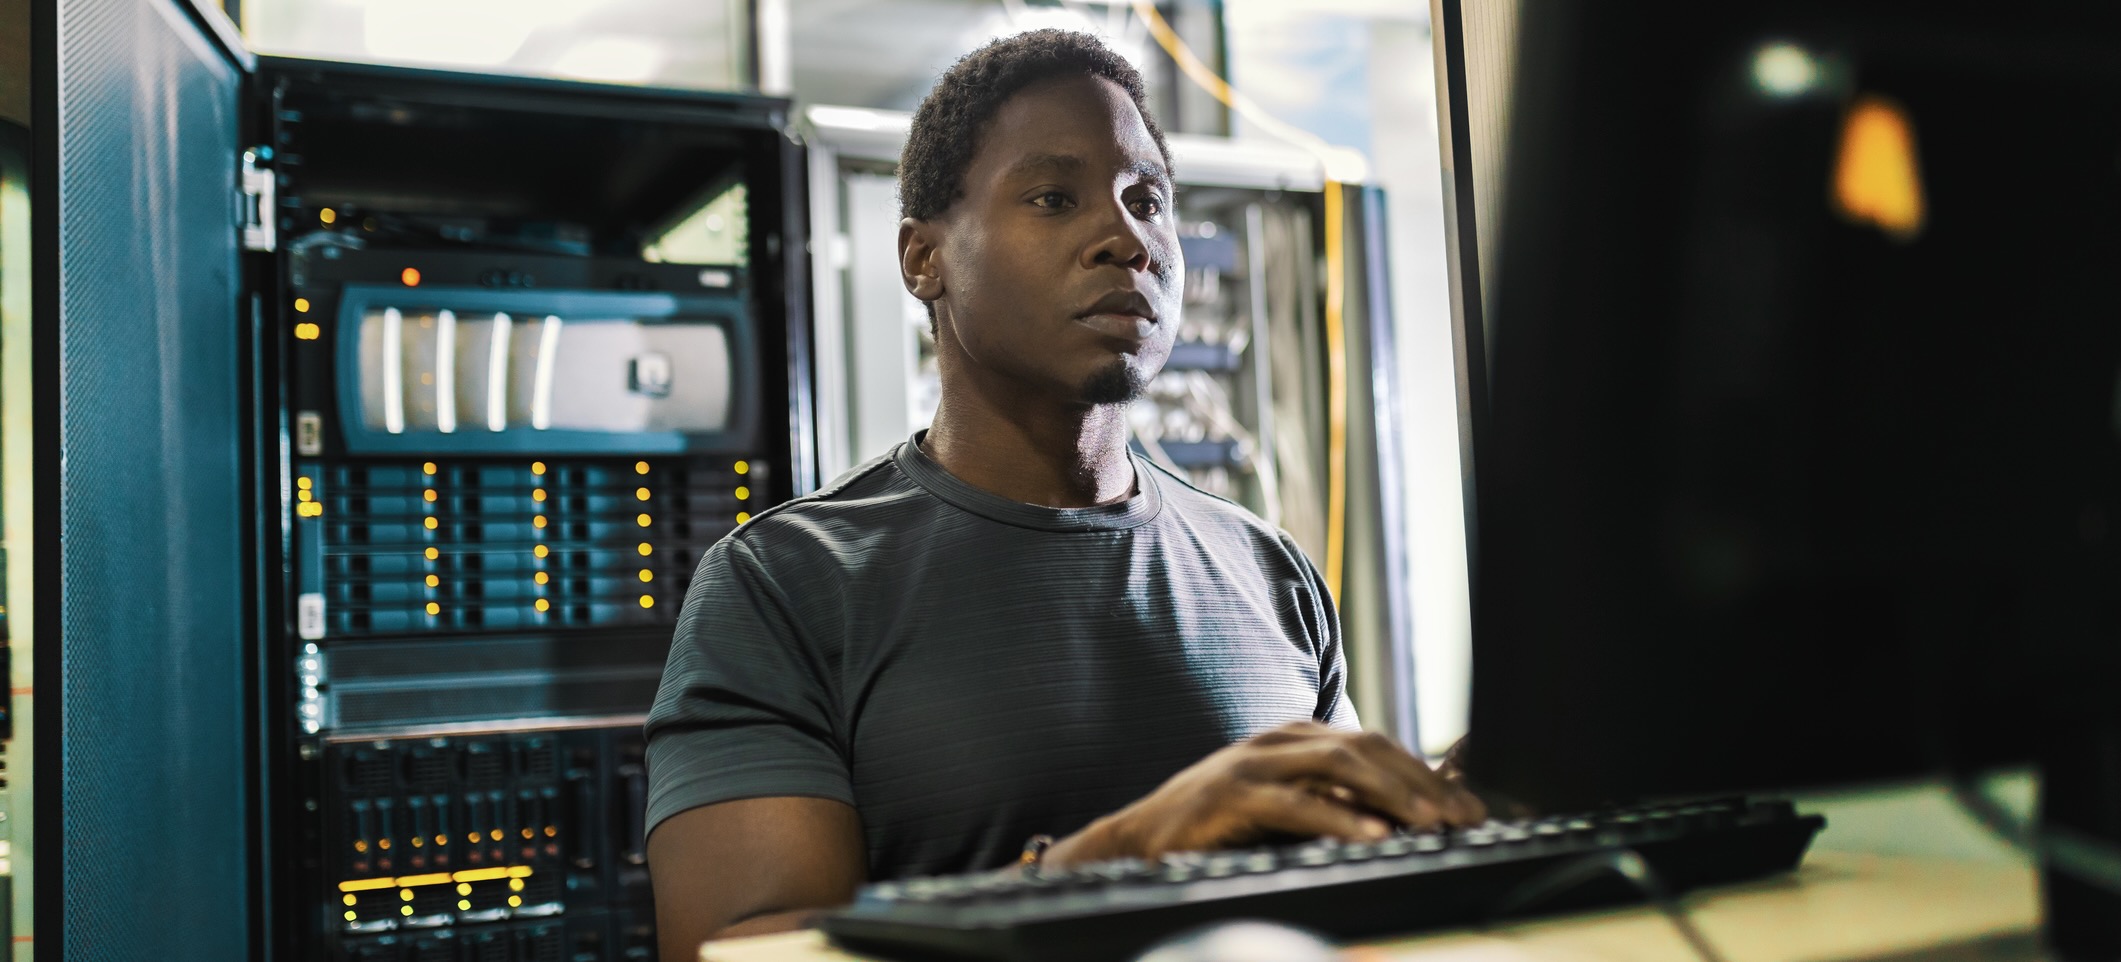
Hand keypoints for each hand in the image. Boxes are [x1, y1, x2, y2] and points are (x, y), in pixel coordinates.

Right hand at [1046, 722, 1488, 867]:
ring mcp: (1254, 764)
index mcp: (1297, 738)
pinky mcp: (1234, 796)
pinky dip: (1339, 819)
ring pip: (1338, 765)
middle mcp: (1280, 740)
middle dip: (1421, 782)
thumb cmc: (1218, 827)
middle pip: (1366, 748)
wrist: (1141, 839)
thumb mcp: (1285, 808)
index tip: (1467, 806)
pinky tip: (1373, 836)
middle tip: (1463, 816)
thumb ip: (1334, 804)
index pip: (1376, 744)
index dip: (1426, 772)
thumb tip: (1400, 819)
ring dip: (1392, 794)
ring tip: (1431, 822)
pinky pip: (1296, 804)